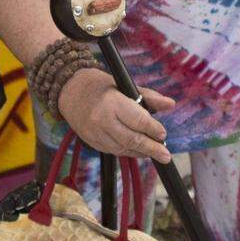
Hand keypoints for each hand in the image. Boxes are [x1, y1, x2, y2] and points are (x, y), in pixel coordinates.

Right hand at [57, 68, 174, 162]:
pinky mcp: (90, 141)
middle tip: (166, 156)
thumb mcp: (124, 84)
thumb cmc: (99, 85)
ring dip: (140, 153)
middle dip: (151, 149)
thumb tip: (170, 104)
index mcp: (112, 102)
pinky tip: (138, 151)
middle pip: (132, 139)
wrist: (69, 90)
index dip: (153, 130)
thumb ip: (148, 96)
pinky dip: (127, 152)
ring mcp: (94, 132)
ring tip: (154, 154)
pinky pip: (113, 151)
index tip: (163, 134)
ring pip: (122, 149)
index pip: (138, 121)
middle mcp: (102, 119)